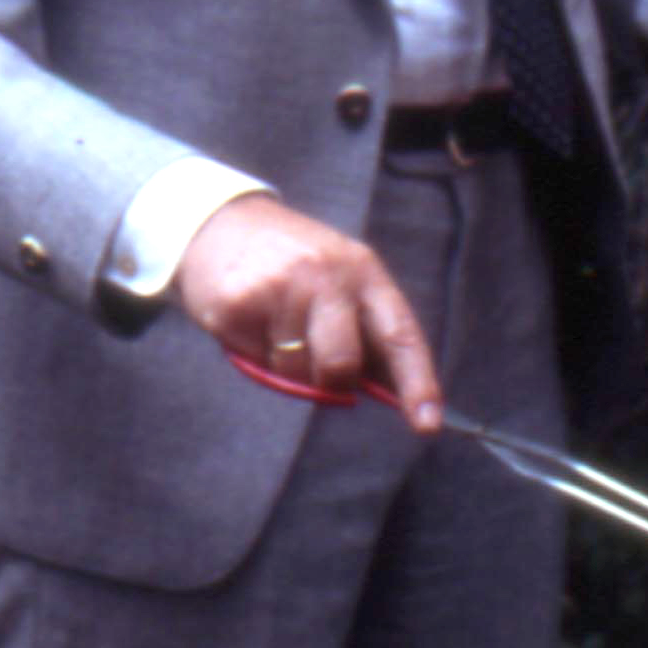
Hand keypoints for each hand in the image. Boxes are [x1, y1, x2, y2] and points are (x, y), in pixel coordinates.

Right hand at [177, 192, 442, 427]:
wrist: (220, 222)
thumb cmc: (293, 263)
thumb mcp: (340, 279)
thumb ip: (365, 331)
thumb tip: (390, 394)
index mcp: (364, 270)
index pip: (400, 334)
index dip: (417, 383)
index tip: (427, 425)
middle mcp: (326, 274)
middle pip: (342, 363)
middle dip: (332, 379)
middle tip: (315, 357)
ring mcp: (279, 286)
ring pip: (295, 370)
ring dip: (287, 364)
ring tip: (275, 323)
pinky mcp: (238, 302)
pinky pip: (257, 360)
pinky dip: (255, 352)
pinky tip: (250, 318)